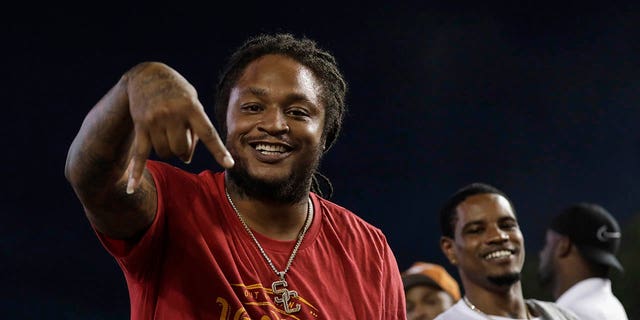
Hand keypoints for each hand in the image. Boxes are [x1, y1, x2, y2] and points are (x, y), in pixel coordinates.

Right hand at [124, 62, 233, 193]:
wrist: (146, 75)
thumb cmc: (177, 92)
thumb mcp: (193, 101)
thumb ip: (195, 128)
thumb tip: (186, 158)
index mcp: (191, 107)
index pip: (208, 133)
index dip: (218, 151)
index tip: (229, 164)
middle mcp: (172, 114)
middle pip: (182, 149)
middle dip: (185, 150)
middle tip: (183, 137)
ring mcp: (154, 121)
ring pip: (165, 153)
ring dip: (169, 151)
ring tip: (169, 134)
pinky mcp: (140, 126)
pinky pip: (139, 155)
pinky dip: (136, 172)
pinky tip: (131, 190)